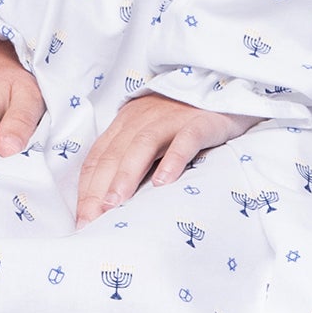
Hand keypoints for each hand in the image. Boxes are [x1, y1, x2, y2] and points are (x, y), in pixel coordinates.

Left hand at [76, 93, 254, 224]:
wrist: (230, 91)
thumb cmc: (188, 121)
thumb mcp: (153, 134)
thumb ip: (133, 158)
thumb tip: (109, 202)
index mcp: (127, 121)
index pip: (98, 156)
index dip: (86, 188)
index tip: (81, 220)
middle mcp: (144, 116)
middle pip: (114, 154)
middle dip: (98, 189)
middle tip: (91, 221)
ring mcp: (173, 117)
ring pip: (142, 145)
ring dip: (125, 175)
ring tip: (115, 204)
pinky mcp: (201, 121)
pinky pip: (184, 140)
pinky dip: (172, 160)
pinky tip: (164, 183)